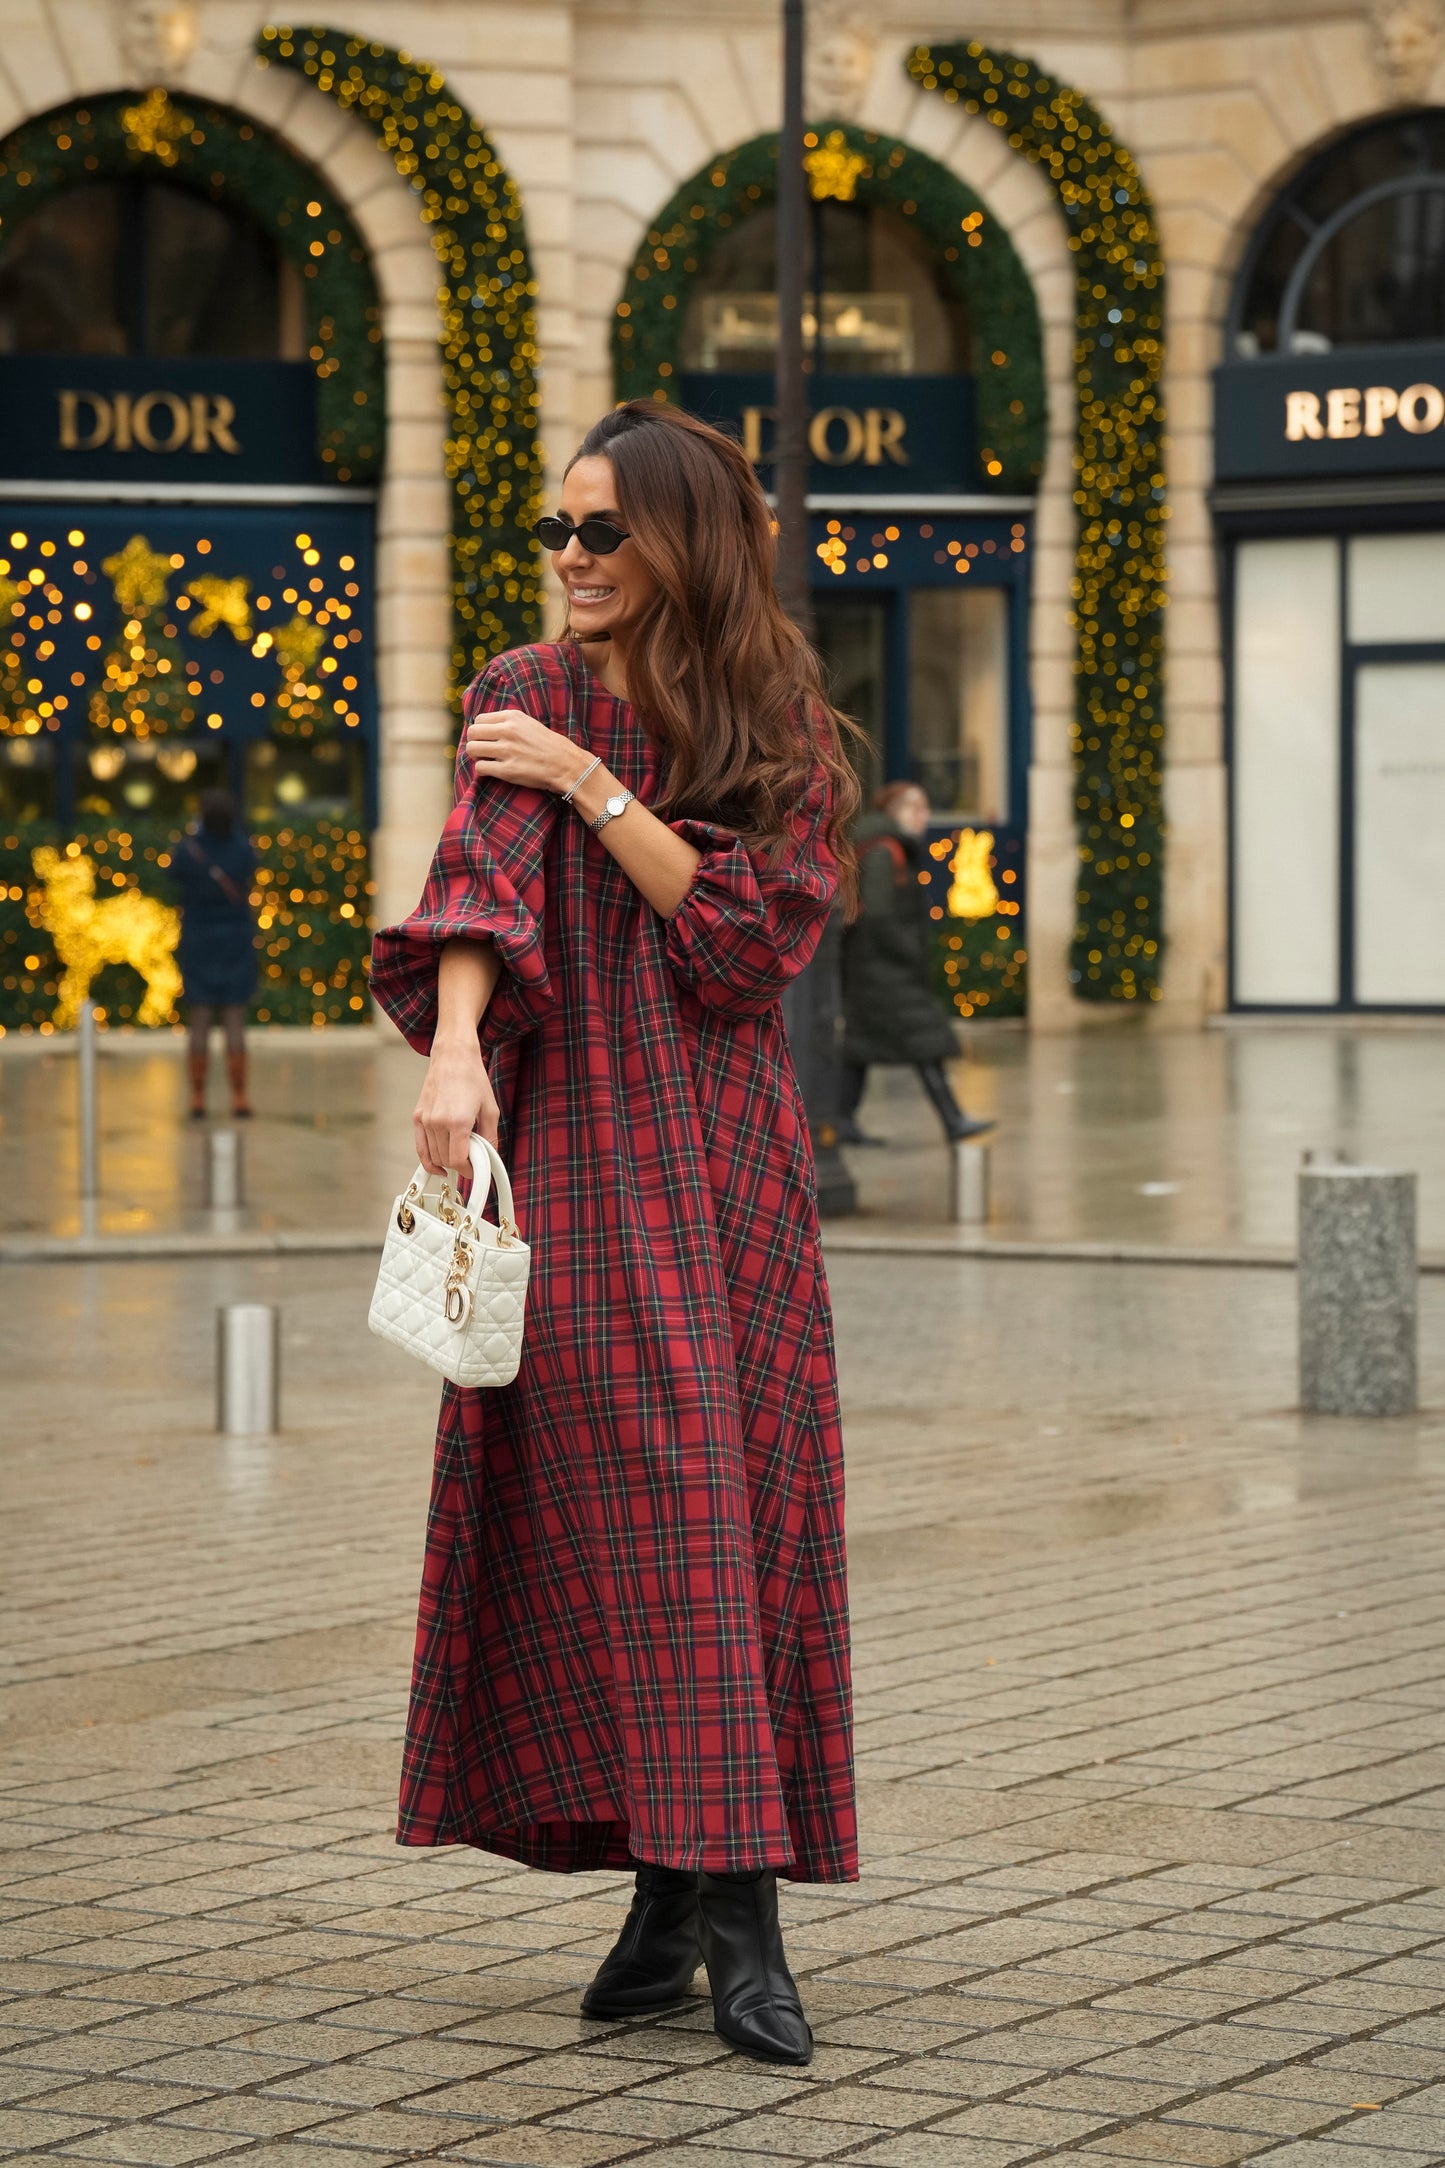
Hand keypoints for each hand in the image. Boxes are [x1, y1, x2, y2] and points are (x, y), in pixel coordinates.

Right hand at [413, 1035, 499, 1174]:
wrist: (453, 1057)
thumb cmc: (472, 1078)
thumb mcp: (490, 1109)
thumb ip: (490, 1137)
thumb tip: (489, 1158)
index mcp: (458, 1121)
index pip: (458, 1161)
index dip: (468, 1170)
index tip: (475, 1170)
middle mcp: (438, 1122)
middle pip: (446, 1160)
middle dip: (460, 1165)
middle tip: (472, 1159)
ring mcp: (425, 1120)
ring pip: (433, 1156)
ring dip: (446, 1161)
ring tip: (460, 1152)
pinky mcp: (417, 1117)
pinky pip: (420, 1147)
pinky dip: (428, 1160)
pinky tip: (437, 1166)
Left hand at [465, 706, 584, 793]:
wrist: (566, 765)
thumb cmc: (549, 746)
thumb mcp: (529, 724)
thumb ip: (509, 723)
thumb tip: (486, 728)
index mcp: (512, 717)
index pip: (479, 719)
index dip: (481, 731)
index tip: (488, 739)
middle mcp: (507, 731)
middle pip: (472, 733)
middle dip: (475, 742)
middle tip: (484, 751)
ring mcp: (507, 750)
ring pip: (472, 749)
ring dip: (477, 757)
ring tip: (488, 760)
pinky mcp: (507, 770)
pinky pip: (480, 768)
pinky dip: (482, 771)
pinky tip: (492, 771)